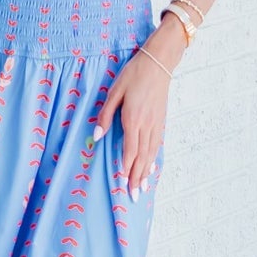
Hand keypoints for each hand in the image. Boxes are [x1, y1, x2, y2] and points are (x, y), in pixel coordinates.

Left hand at [92, 20, 181, 193]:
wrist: (158, 62)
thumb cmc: (133, 74)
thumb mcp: (114, 92)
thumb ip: (104, 116)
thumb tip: (96, 137)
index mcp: (132, 118)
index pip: (129, 150)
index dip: (126, 168)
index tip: (123, 183)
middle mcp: (146, 124)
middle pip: (141, 157)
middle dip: (137, 177)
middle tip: (134, 195)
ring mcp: (156, 123)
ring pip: (151, 153)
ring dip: (146, 172)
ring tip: (143, 188)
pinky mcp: (161, 120)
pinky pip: (157, 144)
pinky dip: (154, 158)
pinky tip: (151, 166)